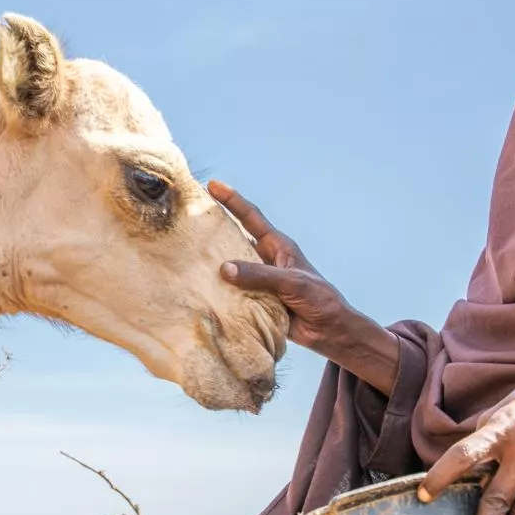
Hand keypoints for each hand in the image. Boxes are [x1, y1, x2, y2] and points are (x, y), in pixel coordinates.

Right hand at [209, 180, 398, 392]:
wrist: (328, 329)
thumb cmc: (318, 298)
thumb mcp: (291, 282)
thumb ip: (259, 275)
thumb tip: (224, 268)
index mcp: (277, 246)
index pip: (251, 217)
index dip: (232, 200)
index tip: (213, 185)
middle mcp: (265, 259)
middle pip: (235, 239)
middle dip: (214, 229)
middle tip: (189, 220)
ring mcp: (259, 279)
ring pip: (231, 267)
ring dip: (213, 263)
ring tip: (186, 256)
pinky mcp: (255, 300)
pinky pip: (232, 292)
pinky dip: (218, 291)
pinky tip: (199, 290)